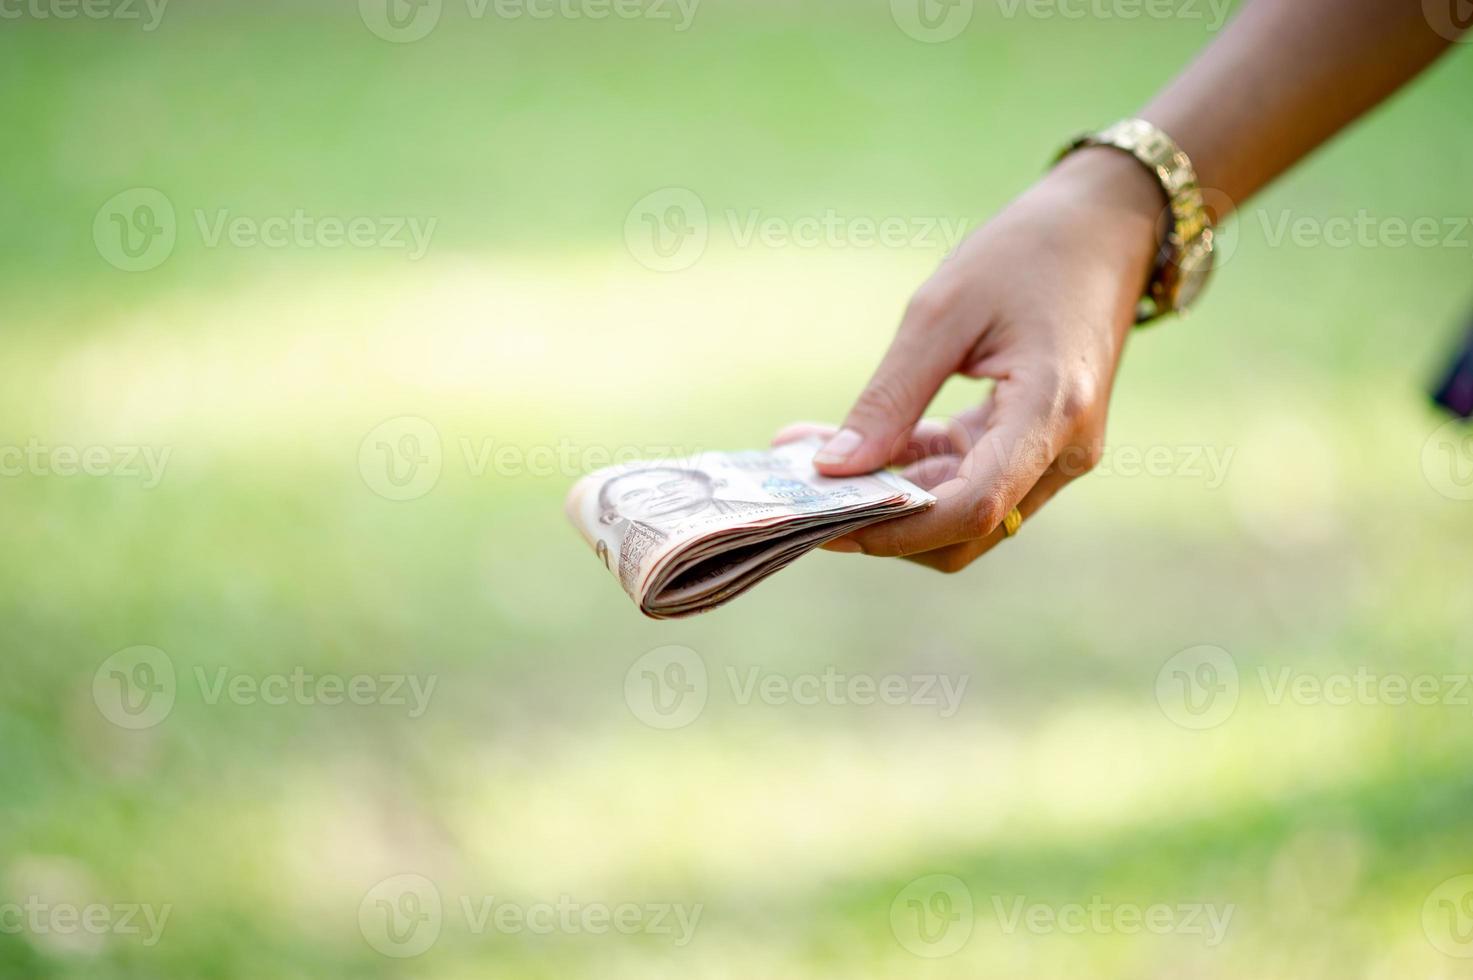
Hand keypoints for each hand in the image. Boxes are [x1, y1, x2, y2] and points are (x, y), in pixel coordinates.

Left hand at [775, 148, 1164, 572]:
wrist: (1105, 229)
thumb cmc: (1027, 254)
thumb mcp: (941, 312)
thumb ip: (890, 397)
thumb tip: (834, 467)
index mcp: (1052, 410)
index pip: (973, 507)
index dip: (895, 529)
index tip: (825, 521)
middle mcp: (1065, 451)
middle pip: (966, 531)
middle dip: (884, 524)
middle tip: (802, 495)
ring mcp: (1056, 456)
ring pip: (963, 517)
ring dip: (892, 500)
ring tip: (814, 459)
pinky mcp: (1037, 448)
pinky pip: (971, 484)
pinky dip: (915, 474)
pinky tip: (859, 445)